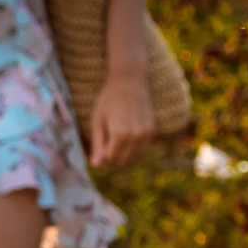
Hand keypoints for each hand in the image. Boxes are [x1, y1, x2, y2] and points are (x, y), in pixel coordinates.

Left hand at [88, 53, 155, 168]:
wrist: (129, 82)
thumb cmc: (108, 100)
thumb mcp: (97, 121)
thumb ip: (97, 145)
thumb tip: (95, 166)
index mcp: (120, 135)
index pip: (110, 160)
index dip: (102, 156)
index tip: (99, 145)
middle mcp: (135, 136)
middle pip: (122, 162)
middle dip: (112, 159)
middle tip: (106, 144)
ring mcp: (146, 134)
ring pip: (134, 159)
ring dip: (123, 157)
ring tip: (115, 142)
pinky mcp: (152, 131)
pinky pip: (142, 151)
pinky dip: (133, 152)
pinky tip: (126, 142)